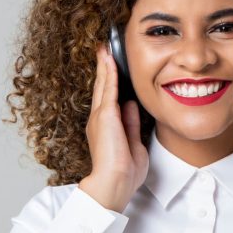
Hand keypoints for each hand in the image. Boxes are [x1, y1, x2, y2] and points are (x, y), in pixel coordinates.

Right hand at [79, 43, 148, 211]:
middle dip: (104, 68)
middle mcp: (100, 119)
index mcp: (106, 127)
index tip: (112, 68)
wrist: (114, 183)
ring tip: (104, 49)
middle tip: (104, 51)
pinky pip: (108, 88)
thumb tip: (131, 107)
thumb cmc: (124, 172)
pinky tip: (109, 59)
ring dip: (104, 66)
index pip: (108, 99)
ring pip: (103, 84)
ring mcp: (100, 117)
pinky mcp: (105, 115)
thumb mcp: (132, 143)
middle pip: (102, 87)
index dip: (109, 82)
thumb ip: (131, 124)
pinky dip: (108, 72)